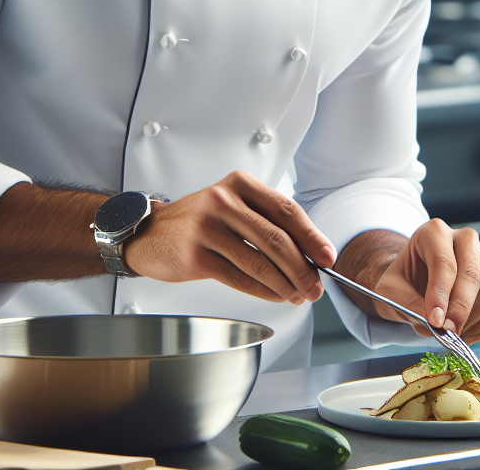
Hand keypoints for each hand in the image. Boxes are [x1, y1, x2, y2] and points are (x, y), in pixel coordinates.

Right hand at [124, 171, 334, 303]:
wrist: (151, 233)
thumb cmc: (199, 222)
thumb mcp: (233, 207)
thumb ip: (266, 223)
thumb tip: (310, 254)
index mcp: (240, 184)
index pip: (286, 210)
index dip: (312, 236)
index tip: (328, 257)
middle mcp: (224, 201)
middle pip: (276, 239)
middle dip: (302, 268)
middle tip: (316, 286)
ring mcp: (207, 227)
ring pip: (259, 262)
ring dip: (285, 284)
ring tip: (298, 295)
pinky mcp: (195, 255)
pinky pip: (239, 278)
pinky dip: (263, 291)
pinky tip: (274, 295)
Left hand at [339, 221, 479, 343]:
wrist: (413, 282)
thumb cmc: (402, 282)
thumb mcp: (391, 291)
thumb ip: (409, 304)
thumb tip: (436, 324)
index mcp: (434, 232)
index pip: (444, 263)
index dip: (441, 294)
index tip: (435, 321)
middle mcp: (465, 239)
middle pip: (473, 274)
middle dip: (461, 308)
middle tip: (448, 332)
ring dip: (474, 319)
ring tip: (451, 333)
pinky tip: (463, 332)